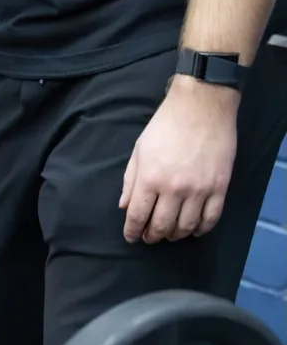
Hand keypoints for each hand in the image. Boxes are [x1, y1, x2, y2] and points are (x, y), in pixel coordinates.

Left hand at [120, 79, 237, 243]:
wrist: (201, 107)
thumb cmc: (165, 126)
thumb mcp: (139, 151)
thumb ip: (130, 180)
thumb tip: (124, 206)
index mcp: (150, 178)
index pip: (137, 215)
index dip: (132, 231)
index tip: (131, 237)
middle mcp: (174, 188)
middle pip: (161, 226)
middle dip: (152, 236)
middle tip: (149, 237)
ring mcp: (199, 189)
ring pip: (186, 226)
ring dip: (175, 235)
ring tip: (170, 234)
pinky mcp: (220, 187)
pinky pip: (211, 218)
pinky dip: (202, 229)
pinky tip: (194, 230)